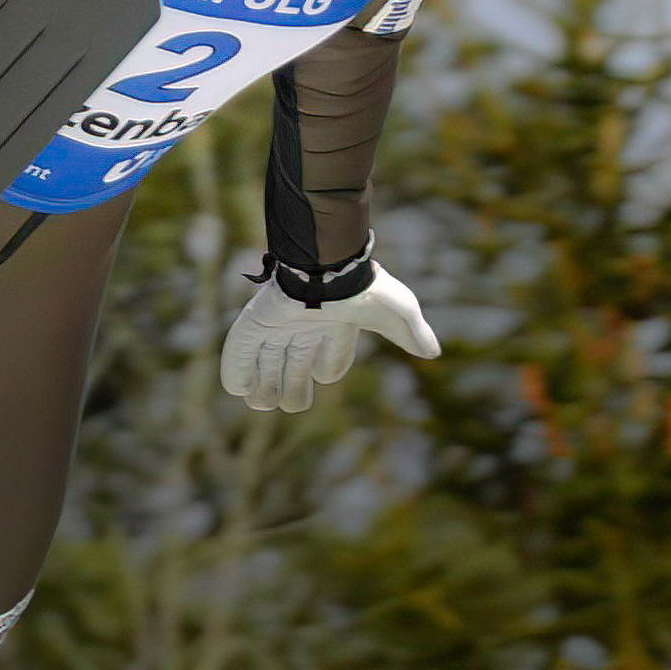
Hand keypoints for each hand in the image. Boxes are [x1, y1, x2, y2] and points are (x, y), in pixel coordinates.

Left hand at [218, 263, 438, 411]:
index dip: (330, 368)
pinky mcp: (254, 322)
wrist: (328, 265)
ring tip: (262, 403)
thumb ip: (411, 331)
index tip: (325, 375)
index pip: (331, 355)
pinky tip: (237, 388)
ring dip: (264, 386)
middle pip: (296, 365)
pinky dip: (236, 372)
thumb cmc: (362, 286)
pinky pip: (240, 352)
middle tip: (293, 403)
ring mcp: (278, 325)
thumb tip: (434, 353)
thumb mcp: (397, 310)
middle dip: (294, 388)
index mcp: (335, 322)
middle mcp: (305, 326)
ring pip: (266, 362)